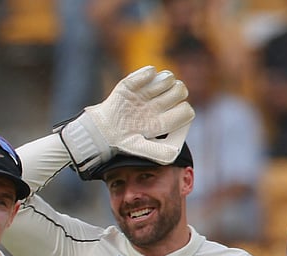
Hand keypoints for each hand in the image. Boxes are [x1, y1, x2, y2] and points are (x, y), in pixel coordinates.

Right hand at [57, 66, 193, 178]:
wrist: (100, 130)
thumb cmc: (121, 141)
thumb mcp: (138, 148)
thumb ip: (158, 152)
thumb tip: (175, 153)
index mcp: (162, 121)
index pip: (186, 111)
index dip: (184, 109)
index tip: (176, 111)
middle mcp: (157, 106)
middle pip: (181, 91)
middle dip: (178, 91)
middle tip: (164, 97)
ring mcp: (145, 94)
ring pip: (168, 78)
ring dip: (165, 80)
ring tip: (151, 90)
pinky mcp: (133, 84)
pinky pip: (148, 72)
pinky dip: (147, 73)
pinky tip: (143, 81)